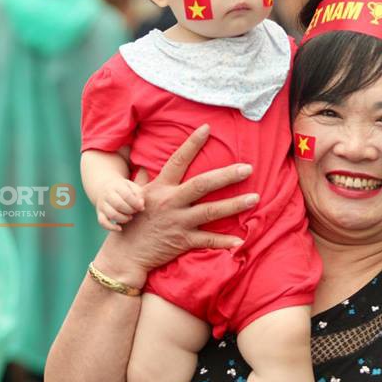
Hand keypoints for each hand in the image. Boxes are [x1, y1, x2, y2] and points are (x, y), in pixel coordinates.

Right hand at [94, 124, 258, 285]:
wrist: (126, 253)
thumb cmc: (132, 222)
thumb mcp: (135, 195)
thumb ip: (143, 179)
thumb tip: (144, 163)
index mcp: (160, 187)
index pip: (178, 160)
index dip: (192, 143)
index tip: (207, 128)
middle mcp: (171, 202)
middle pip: (203, 184)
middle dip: (227, 175)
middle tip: (248, 168)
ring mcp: (178, 222)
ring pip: (211, 211)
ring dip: (235, 204)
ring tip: (255, 198)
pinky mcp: (182, 241)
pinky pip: (207, 240)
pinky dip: (224, 241)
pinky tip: (240, 240)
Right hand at [96, 178, 144, 230]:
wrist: (104, 188)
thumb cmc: (123, 189)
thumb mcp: (132, 186)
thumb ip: (139, 194)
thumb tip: (141, 206)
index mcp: (116, 186)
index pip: (126, 195)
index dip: (135, 203)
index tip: (141, 207)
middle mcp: (107, 195)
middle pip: (118, 204)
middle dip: (130, 210)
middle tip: (135, 211)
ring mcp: (102, 205)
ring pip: (111, 214)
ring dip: (123, 219)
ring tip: (129, 218)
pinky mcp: (100, 213)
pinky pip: (102, 222)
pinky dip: (111, 227)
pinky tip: (120, 228)